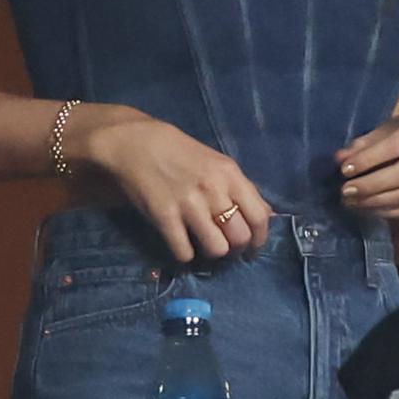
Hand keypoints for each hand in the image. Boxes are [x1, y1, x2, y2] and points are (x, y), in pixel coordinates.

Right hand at [74, 106, 273, 261]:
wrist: (136, 143)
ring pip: (217, 249)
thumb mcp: (217, 164)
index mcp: (230, 174)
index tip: (252, 249)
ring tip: (203, 245)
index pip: (260, 216)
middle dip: (236, 249)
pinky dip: (185, 254)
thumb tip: (263, 218)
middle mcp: (213, 189)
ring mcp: (189, 204)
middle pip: (240, 237)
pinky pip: (184, 252)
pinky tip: (181, 244)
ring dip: (212, 253)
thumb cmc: (180, 153)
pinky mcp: (164, 217)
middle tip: (225, 247)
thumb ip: (239, 189)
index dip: (260, 240)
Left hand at [337, 113, 398, 218]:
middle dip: (371, 185)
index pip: (395, 146)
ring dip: (374, 202)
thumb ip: (361, 145)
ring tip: (351, 202)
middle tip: (345, 191)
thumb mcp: (380, 132)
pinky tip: (366, 209)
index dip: (368, 159)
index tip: (344, 170)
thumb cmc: (398, 136)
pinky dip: (385, 212)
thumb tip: (339, 159)